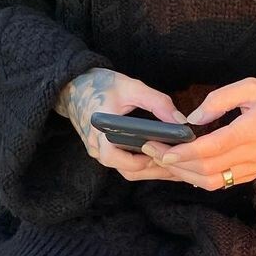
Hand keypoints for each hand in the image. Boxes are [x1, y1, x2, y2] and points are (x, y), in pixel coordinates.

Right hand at [57, 67, 187, 181]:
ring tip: (176, 162)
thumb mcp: (131, 87)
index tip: (165, 154)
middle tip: (181, 164)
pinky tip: (161, 157)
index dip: (142, 161)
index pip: (118, 159)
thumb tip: (181, 122)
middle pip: (128, 171)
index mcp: (100, 132)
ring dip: (151, 169)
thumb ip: (157, 102)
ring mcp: (99, 152)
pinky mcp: (104, 151)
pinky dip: (144, 164)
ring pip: (128, 170)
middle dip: (155, 170)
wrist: (75, 85)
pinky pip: (124, 164)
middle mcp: (97, 147)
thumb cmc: (101, 84)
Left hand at [139, 77, 255, 189]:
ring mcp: (251, 169)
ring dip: (184, 174)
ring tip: (164, 161)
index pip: (213, 147)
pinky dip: (198, 179)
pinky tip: (183, 168)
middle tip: (152, 151)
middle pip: (207, 168)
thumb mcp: (250, 87)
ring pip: (212, 182)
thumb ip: (220, 99)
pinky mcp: (249, 176)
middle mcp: (252, 154)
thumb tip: (193, 120)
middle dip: (176, 163)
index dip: (186, 151)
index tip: (164, 150)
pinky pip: (220, 184)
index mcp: (252, 130)